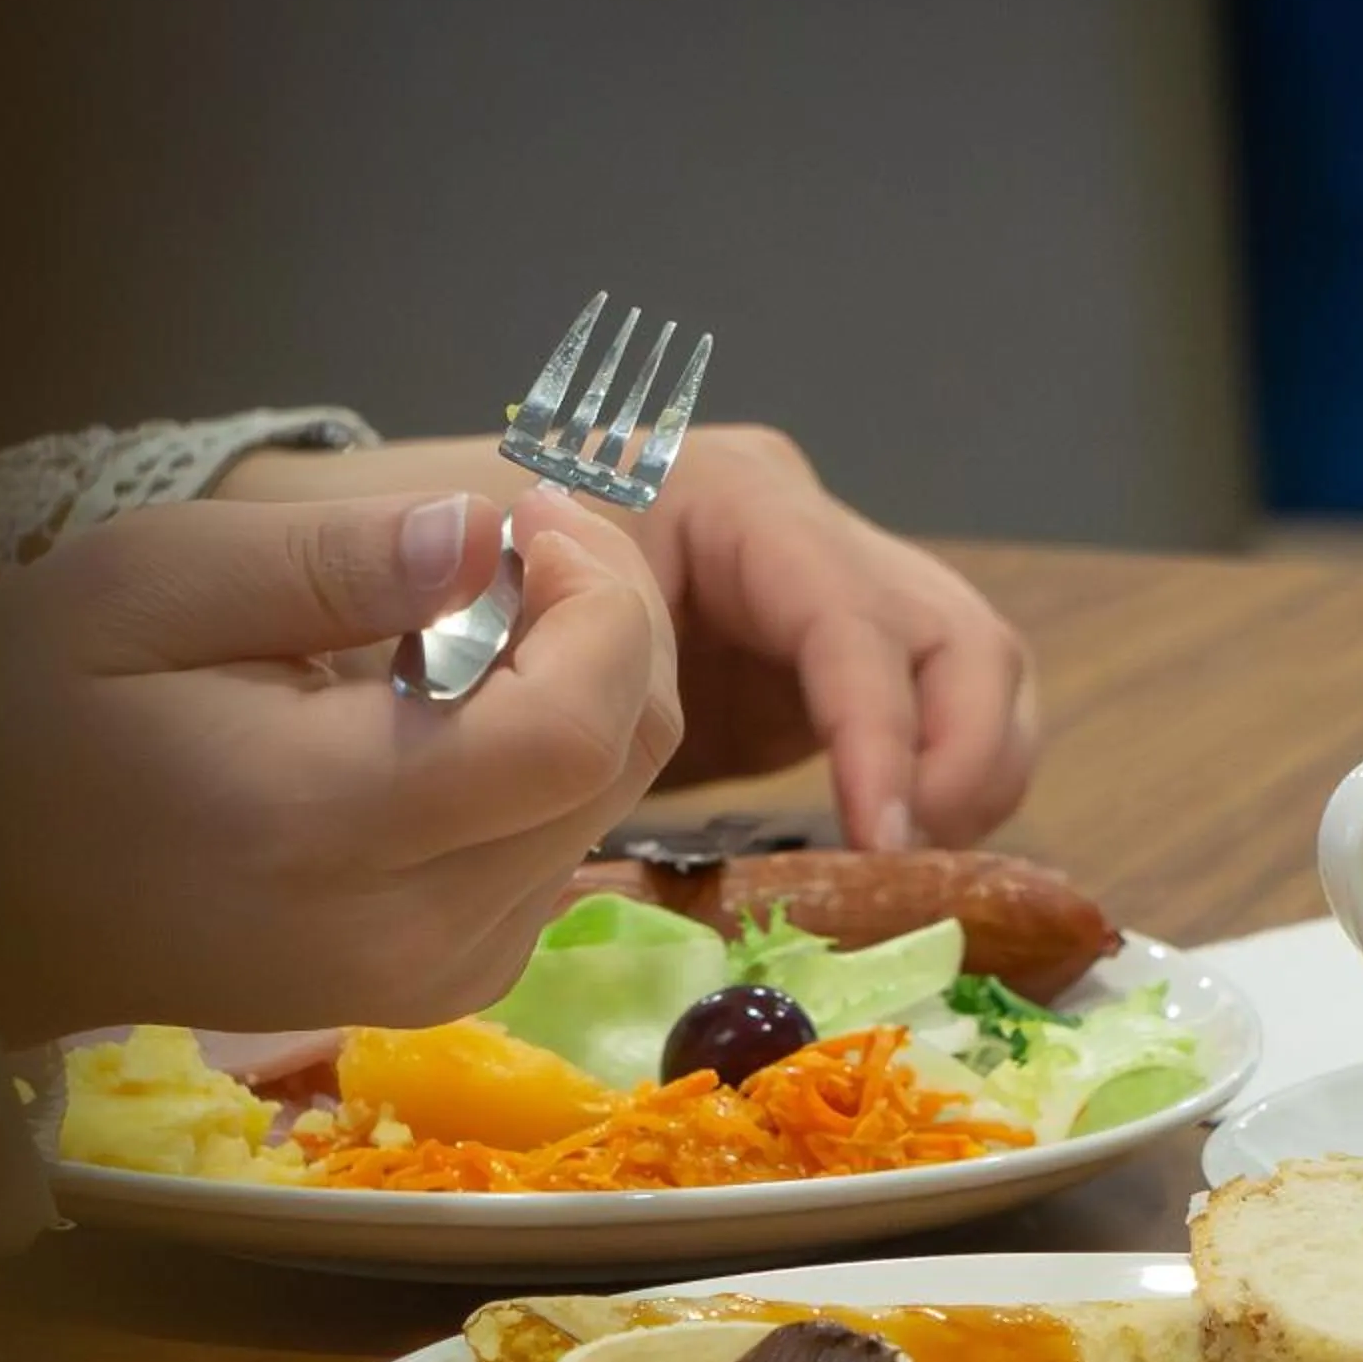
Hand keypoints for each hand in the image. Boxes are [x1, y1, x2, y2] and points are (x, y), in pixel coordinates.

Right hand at [0, 485, 680, 1041]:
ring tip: (472, 615)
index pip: (574, 732)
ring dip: (583, 690)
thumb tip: (482, 532)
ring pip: (607, 811)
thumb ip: (333, 562)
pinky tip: (450, 708)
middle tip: (522, 540)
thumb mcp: (146, 589)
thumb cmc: (36, 727)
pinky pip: (560, 855)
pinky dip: (546, 763)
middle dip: (610, 629)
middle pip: (618, 768)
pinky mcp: (452, 985)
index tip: (538, 518)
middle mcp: (419, 931)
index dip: (602, 607)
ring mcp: (445, 975)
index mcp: (337, 827)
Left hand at [220, 427, 1037, 847]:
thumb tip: (550, 617)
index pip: (847, 615)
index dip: (879, 731)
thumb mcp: (449, 575)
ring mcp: (811, 602)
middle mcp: (793, 532)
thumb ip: (515, 614)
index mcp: (722, 494)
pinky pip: (919, 725)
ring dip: (969, 777)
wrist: (393, 570)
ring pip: (969, 675)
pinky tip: (880, 863)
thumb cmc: (415, 561)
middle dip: (962, 753)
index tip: (880, 839)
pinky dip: (928, 793)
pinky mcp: (803, 677)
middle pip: (957, 633)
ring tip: (910, 867)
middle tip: (915, 859)